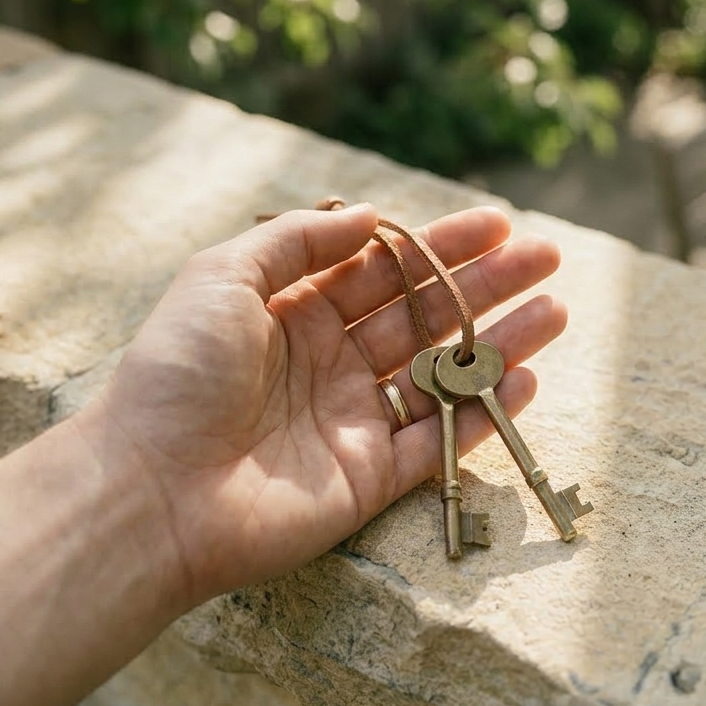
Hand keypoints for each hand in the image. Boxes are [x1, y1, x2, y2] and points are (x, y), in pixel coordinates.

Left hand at [79, 203, 565, 602]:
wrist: (149, 490)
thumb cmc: (176, 373)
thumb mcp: (222, 276)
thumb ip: (299, 241)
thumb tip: (370, 215)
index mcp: (294, 313)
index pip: (385, 269)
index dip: (442, 244)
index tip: (498, 222)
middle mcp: (328, 363)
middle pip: (424, 317)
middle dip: (488, 285)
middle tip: (548, 258)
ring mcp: (351, 423)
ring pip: (441, 376)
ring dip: (500, 344)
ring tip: (556, 312)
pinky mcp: (367, 481)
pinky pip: (437, 444)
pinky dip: (483, 416)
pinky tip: (526, 381)